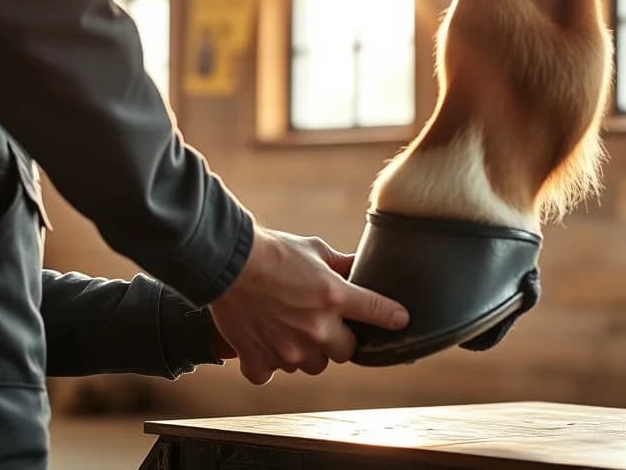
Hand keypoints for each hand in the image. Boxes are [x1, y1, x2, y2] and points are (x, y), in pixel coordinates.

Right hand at [208, 227, 408, 383]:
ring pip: (311, 365)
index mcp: (334, 296)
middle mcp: (316, 328)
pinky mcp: (259, 359)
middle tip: (323, 324)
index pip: (378, 311)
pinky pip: (270, 374)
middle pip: (345, 352)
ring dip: (305, 352)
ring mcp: (288, 348)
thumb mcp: (315, 249)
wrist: (226, 262)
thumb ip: (340, 264)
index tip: (400, 320)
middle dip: (338, 339)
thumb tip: (360, 266)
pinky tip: (263, 344)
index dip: (392, 316)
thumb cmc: (273, 251)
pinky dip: (267, 363)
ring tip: (290, 329)